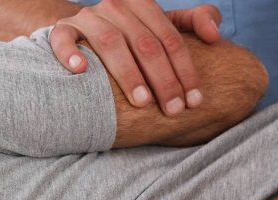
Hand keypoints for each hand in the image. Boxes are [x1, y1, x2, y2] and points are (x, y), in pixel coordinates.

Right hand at [51, 1, 221, 115]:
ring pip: (110, 42)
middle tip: (173, 110)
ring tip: (142, 102)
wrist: (83, 31)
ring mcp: (87, 17)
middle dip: (163, 79)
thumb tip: (215, 35)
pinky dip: (71, 54)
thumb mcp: (162, 25)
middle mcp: (116, 6)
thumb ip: (192, 23)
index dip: (185, 70)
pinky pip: (63, 40)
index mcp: (143, 4)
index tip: (194, 101)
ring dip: (128, 73)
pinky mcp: (62, 30)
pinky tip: (81, 71)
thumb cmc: (130, 35)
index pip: (170, 38)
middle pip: (144, 43)